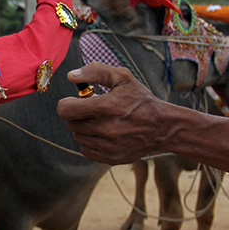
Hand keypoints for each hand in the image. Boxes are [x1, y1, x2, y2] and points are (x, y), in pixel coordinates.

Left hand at [56, 63, 170, 164]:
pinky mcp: (111, 158)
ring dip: (83, 129)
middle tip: (91, 111)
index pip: (66, 110)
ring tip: (100, 122)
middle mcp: (106, 128)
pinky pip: (86, 150)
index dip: (66, 104)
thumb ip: (96, 71)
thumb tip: (71, 75)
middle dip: (77, 115)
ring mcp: (108, 146)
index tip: (74, 102)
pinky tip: (103, 134)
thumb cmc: (141, 100)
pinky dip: (90, 142)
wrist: (162, 127)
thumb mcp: (123, 78)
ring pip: (77, 137)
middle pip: (70, 124)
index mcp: (107, 107)